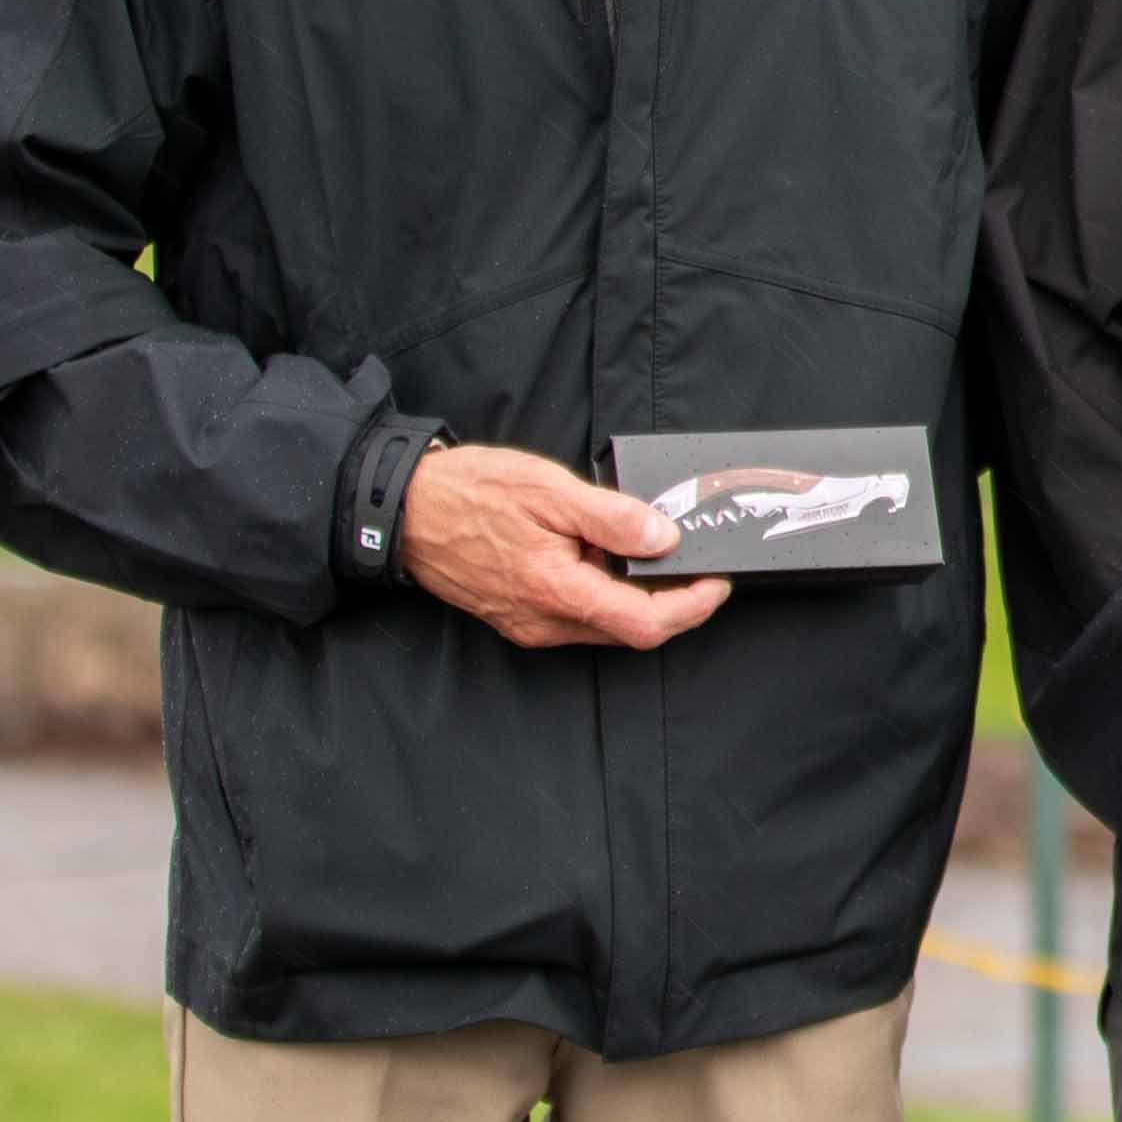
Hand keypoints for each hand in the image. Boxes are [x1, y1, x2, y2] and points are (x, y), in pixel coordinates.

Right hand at [399, 442, 726, 648]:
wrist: (404, 510)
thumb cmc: (470, 493)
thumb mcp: (549, 490)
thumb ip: (612, 517)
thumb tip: (663, 537)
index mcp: (555, 592)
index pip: (645, 623)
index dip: (692, 607)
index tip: (717, 582)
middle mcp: (543, 622)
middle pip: (630, 631)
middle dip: (674, 604)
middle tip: (698, 567)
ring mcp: (528, 625)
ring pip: (605, 627)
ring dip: (639, 600)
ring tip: (657, 556)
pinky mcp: (518, 617)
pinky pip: (577, 618)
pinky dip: (606, 596)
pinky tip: (609, 560)